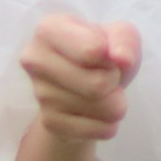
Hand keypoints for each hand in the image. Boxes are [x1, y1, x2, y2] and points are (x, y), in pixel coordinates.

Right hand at [19, 12, 138, 145]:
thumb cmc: (103, 52)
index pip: (92, 51)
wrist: (89, 86)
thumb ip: (125, 39)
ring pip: (100, 108)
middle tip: (108, 74)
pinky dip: (109, 123)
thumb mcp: (119, 34)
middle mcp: (35, 60)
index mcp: (49, 30)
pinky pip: (98, 130)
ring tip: (104, 92)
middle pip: (97, 85)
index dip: (112, 55)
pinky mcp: (50, 123)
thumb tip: (123, 59)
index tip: (104, 52)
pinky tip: (98, 112)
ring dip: (116, 103)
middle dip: (115, 81)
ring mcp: (39, 94)